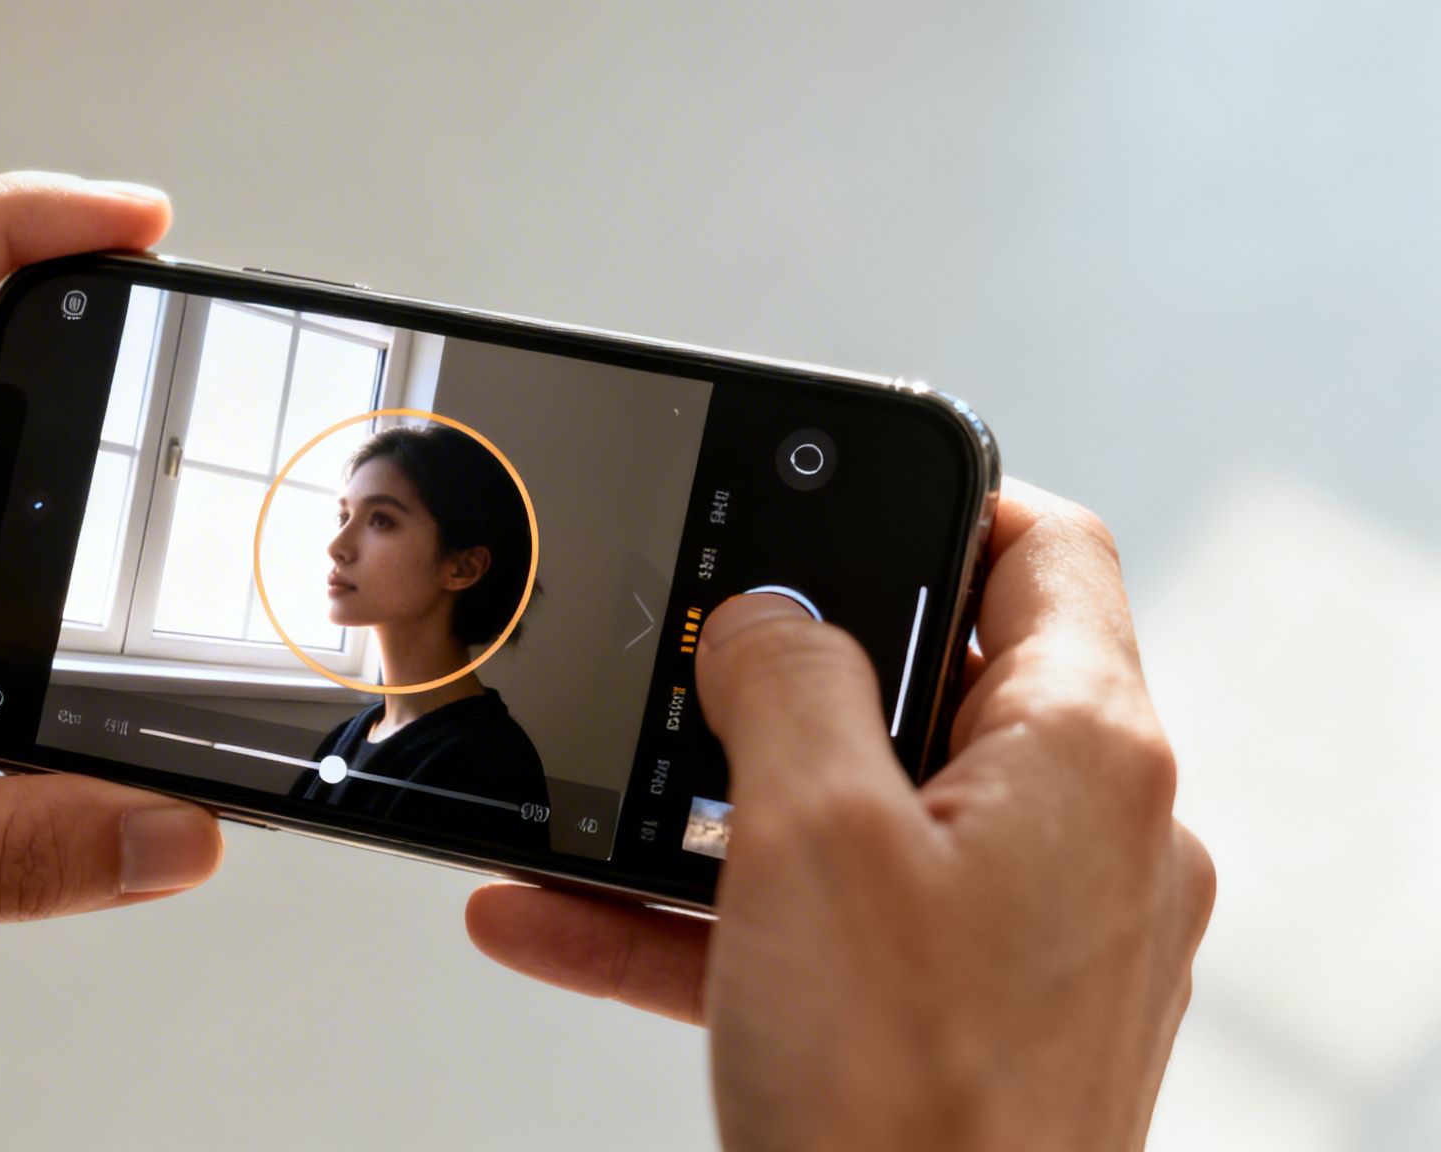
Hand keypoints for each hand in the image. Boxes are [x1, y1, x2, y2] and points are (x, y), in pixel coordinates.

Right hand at [466, 481, 1214, 1149]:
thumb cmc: (907, 1115)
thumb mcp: (811, 840)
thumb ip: (788, 685)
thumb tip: (768, 620)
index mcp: (1083, 758)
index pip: (1044, 550)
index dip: (938, 496)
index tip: (834, 495)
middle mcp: (1083, 839)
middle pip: (938, 680)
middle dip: (790, 672)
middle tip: (694, 660)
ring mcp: (1026, 934)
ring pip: (863, 814)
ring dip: (719, 805)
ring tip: (607, 798)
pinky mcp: (963, 1016)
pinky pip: (831, 925)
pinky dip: (713, 913)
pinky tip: (570, 919)